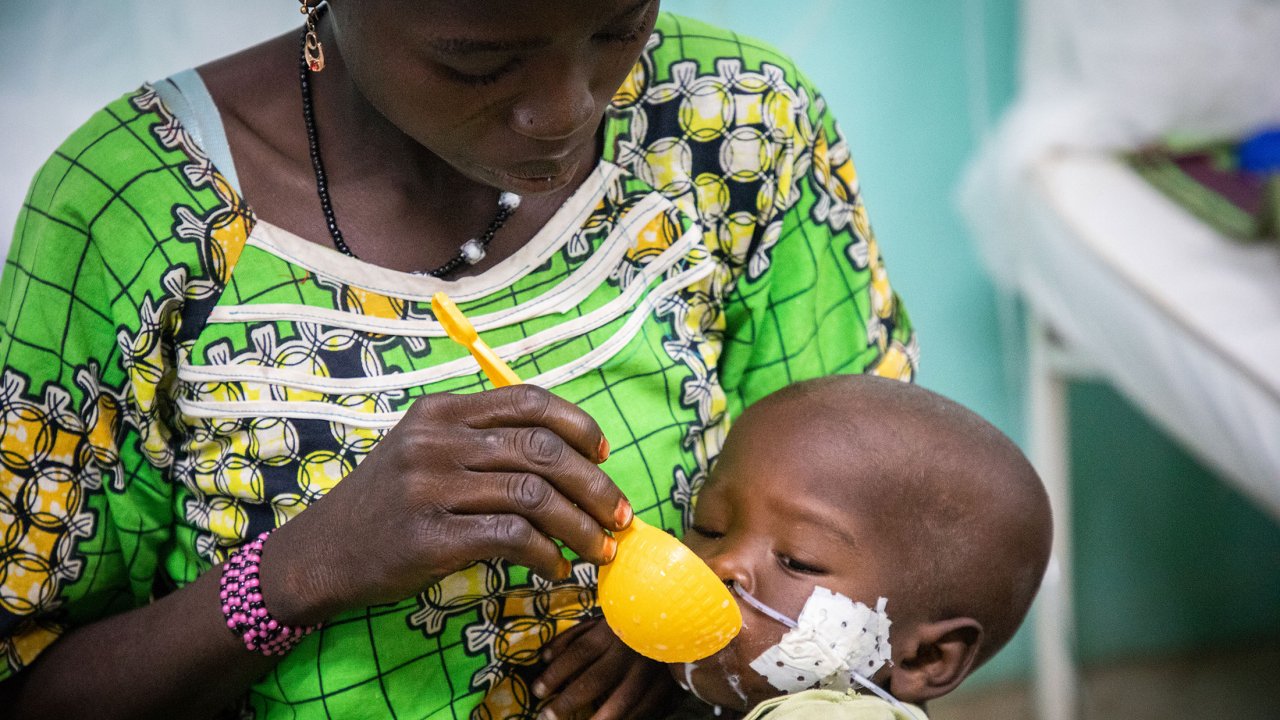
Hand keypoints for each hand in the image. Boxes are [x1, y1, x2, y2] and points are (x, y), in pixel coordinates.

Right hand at [259, 385, 631, 624]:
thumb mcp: (424, 453)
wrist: (320, 553)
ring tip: (601, 550)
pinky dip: (547, 555)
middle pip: (542, 450)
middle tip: (620, 516)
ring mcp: (431, 487)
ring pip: (535, 495)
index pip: (528, 401)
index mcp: (442, 412)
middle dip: (595, 485)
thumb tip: (569, 458)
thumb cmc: (387, 505)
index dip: (578, 425)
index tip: (604, 454)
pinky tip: (556, 569)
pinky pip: (511, 538)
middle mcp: (437, 442)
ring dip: (581, 526)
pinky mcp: (430, 537)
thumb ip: (482, 443)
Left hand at [532, 617, 679, 719]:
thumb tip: (544, 658)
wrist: (673, 620)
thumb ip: (570, 639)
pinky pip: (647, 710)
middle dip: (568, 702)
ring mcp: (652, 670)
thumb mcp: (596, 623)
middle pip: (596, 680)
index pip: (578, 654)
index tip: (537, 692)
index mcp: (611, 631)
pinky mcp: (668, 685)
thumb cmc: (626, 623)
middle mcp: (630, 651)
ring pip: (623, 702)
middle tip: (547, 717)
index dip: (555, 674)